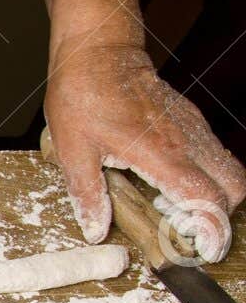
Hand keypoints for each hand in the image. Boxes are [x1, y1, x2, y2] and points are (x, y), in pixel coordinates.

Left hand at [44, 42, 244, 262]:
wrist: (99, 52)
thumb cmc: (84, 96)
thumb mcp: (72, 150)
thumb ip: (88, 193)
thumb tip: (96, 229)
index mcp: (160, 152)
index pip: (205, 196)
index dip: (212, 228)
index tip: (207, 249)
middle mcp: (187, 140)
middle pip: (233, 187)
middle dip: (221, 217)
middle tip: (190, 236)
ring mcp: (193, 129)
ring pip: (228, 170)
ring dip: (213, 198)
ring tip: (176, 213)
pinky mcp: (190, 122)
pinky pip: (213, 155)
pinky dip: (205, 178)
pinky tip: (171, 186)